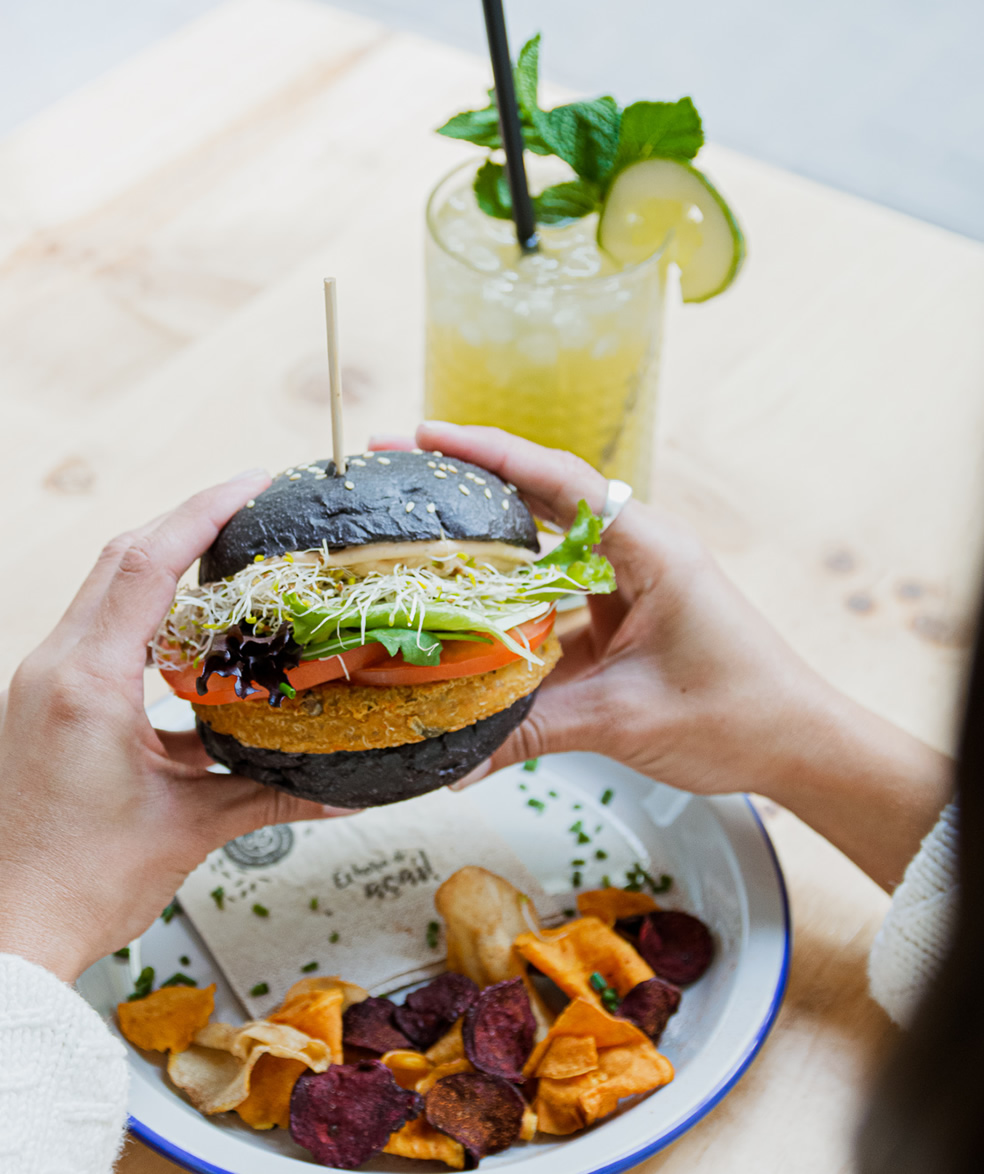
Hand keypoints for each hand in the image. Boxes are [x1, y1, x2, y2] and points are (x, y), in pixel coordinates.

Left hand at [0, 471, 330, 981]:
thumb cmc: (75, 887)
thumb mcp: (188, 829)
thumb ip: (269, 796)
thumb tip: (339, 794)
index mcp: (86, 684)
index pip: (146, 563)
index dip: (202, 512)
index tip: (250, 484)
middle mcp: (49, 673)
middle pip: (118, 563)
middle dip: (183, 527)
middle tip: (244, 513)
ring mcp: (32, 692)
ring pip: (99, 601)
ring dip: (157, 577)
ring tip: (219, 573)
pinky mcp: (30, 716)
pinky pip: (87, 646)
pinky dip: (137, 631)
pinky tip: (180, 659)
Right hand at [373, 423, 951, 889]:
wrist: (799, 746)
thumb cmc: (738, 717)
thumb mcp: (624, 720)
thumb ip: (533, 733)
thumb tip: (454, 763)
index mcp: (651, 550)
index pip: (560, 481)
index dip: (489, 454)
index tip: (426, 437)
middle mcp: (639, 552)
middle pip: (543, 497)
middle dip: (472, 481)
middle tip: (401, 470)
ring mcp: (630, 581)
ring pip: (545, 548)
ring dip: (488, 542)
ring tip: (419, 532)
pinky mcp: (624, 614)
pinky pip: (556, 597)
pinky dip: (512, 603)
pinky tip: (467, 615)